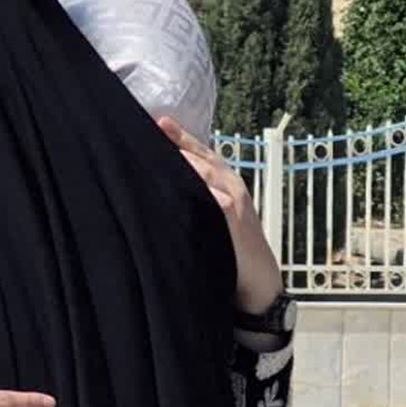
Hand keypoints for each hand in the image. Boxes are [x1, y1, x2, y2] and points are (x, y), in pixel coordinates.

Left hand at [157, 116, 282, 312]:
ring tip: (158, 151)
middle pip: (199, 158)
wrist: (259, 283)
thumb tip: (162, 187)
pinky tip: (183, 184)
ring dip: (184, 162)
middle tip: (146, 132)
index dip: (179, 137)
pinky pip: (217, 201)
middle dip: (175, 145)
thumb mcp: (212, 218)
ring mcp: (235, 202)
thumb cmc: (231, 250)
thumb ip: (194, 198)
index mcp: (224, 182)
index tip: (156, 123)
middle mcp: (231, 186)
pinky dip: (202, 191)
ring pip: (206, 173)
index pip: (199, 153)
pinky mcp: (236, 222)